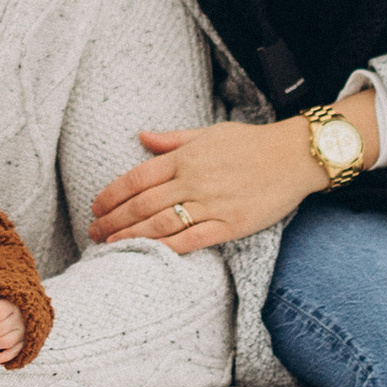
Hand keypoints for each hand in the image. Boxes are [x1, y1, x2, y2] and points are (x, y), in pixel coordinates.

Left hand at [91, 110, 359, 256]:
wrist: (294, 156)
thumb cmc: (251, 143)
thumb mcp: (209, 132)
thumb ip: (173, 139)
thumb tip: (141, 136)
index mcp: (186, 158)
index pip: (137, 178)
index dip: (112, 194)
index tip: (95, 206)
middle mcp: (194, 181)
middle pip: (142, 204)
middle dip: (113, 220)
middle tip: (93, 231)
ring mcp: (212, 204)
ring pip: (161, 224)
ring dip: (131, 236)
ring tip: (109, 245)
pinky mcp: (230, 225)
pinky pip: (192, 239)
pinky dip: (167, 247)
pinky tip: (147, 253)